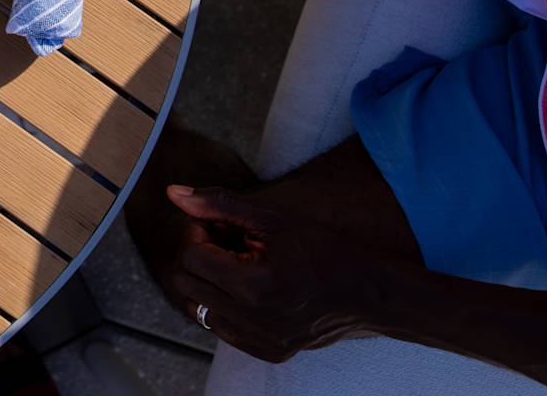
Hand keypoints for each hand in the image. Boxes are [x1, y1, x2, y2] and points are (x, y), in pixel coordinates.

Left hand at [162, 185, 373, 362]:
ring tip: (241, 267)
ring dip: (210, 284)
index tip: (219, 226)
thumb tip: (173, 193)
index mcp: (253, 285)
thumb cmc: (326, 250)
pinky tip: (251, 290)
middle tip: (229, 243)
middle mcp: (253, 320)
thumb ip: (220, 205)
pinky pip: (223, 330)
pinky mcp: (269, 352)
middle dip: (200, 257)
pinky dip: (226, 308)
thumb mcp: (273, 220)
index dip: (199, 234)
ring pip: (199, 309)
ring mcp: (260, 341)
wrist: (372, 293)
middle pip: (188, 283)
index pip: (191, 256)